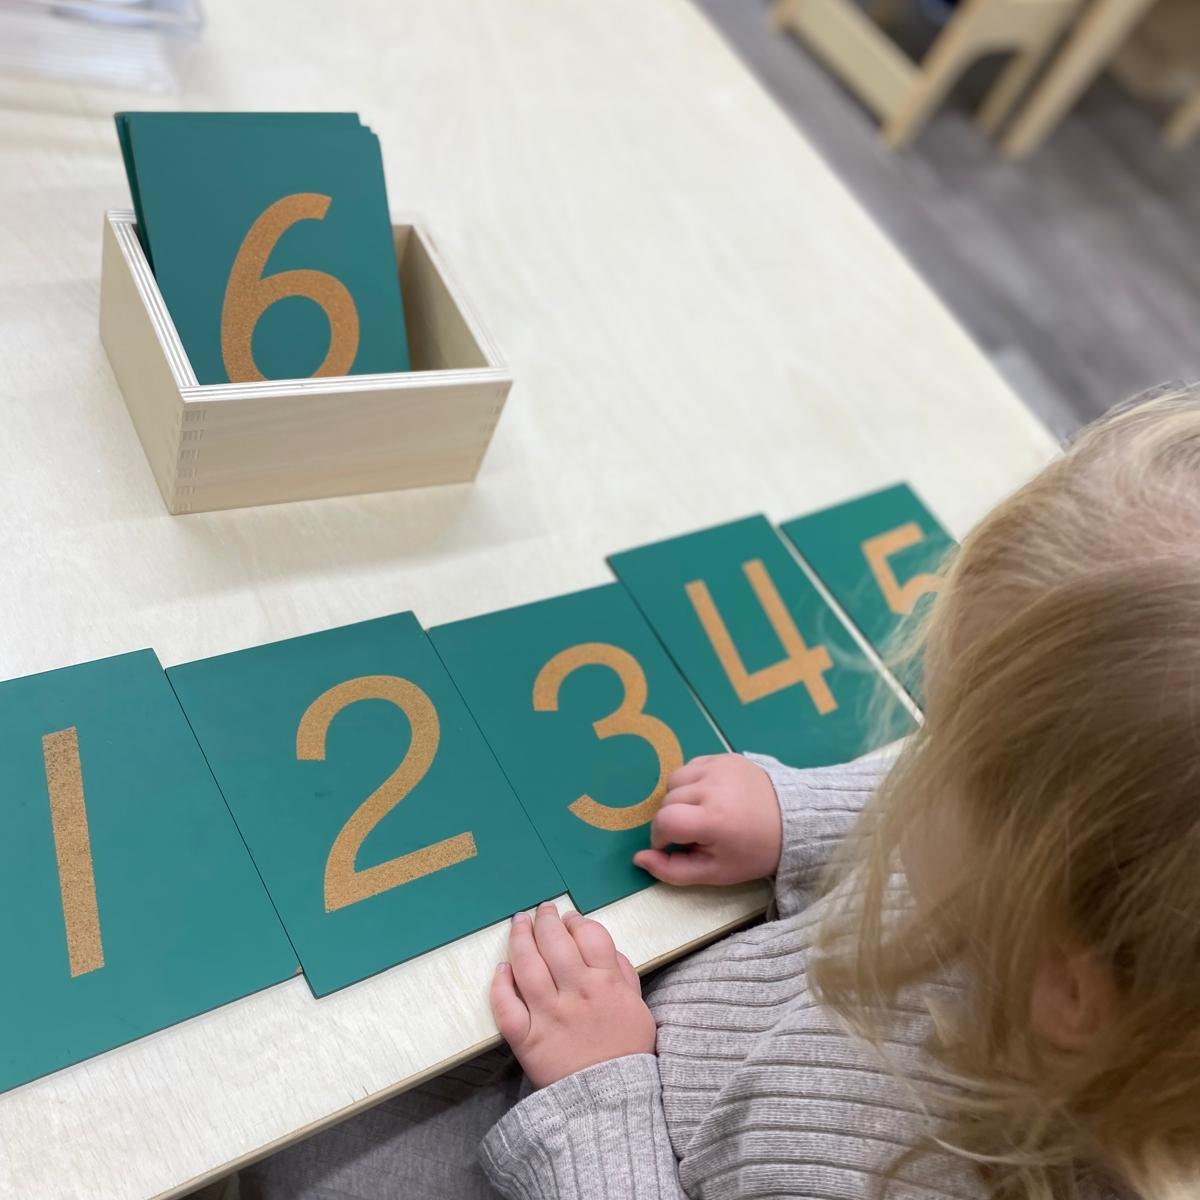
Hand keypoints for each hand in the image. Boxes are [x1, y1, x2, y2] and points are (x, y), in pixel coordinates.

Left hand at [491, 903, 656, 1088]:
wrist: (611, 1102)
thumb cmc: (626, 1051)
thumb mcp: (638, 1007)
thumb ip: (624, 973)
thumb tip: (605, 947)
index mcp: (605, 983)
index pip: (588, 935)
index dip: (576, 921)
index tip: (570, 919)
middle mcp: (575, 993)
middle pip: (554, 942)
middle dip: (546, 919)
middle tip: (542, 910)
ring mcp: (548, 1015)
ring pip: (526, 965)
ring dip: (520, 938)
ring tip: (519, 923)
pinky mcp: (527, 1039)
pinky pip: (506, 1007)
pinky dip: (500, 985)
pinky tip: (502, 969)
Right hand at [633, 753, 781, 885]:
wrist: (793, 821)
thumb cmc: (752, 852)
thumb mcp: (715, 872)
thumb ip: (673, 870)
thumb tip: (638, 858)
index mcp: (713, 819)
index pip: (664, 821)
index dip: (662, 837)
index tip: (676, 845)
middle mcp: (713, 787)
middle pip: (667, 801)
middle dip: (673, 820)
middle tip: (697, 833)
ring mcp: (719, 767)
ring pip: (675, 780)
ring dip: (679, 798)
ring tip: (701, 812)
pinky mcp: (725, 756)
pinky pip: (691, 766)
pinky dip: (692, 782)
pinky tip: (710, 795)